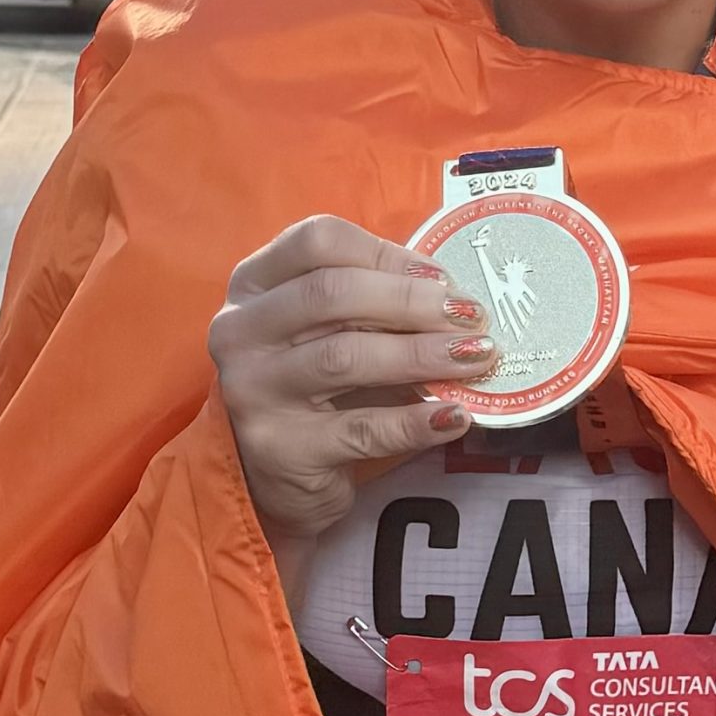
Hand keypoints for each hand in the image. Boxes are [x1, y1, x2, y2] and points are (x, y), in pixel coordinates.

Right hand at [209, 218, 492, 571]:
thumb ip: (374, 305)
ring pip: (345, 357)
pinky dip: (415, 422)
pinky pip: (361, 430)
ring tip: (476, 357)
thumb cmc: (312, 385)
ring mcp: (253, 391)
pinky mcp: (280, 449)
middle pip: (332, 293)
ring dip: (422, 354)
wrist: (270, 474)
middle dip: (413, 301)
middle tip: (471, 317)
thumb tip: (456, 297)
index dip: (387, 254)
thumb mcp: (327, 331)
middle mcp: (240, 330)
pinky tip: (454, 416)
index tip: (442, 278)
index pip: (318, 241)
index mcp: (254, 284)